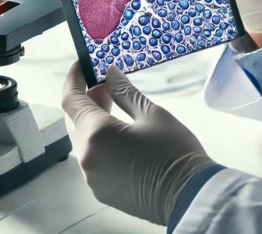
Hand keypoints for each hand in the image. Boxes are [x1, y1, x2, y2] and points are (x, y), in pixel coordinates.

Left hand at [62, 62, 212, 225]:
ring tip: (116, 108)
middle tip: (106, 85)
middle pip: (74, 120)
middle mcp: (87, 158)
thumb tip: (110, 73)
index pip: (71, 100)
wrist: (190, 197)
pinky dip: (99, 143)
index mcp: (95, 134)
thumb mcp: (152, 114)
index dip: (74, 79)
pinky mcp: (102, 190)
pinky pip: (93, 160)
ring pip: (83, 141)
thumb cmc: (175, 153)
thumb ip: (125, 92)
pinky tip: (119, 136)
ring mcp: (92, 177)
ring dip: (92, 122)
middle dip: (86, 100)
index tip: (82, 65)